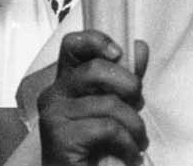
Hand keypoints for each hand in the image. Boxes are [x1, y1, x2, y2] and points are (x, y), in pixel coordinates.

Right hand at [38, 30, 148, 165]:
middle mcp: (54, 93)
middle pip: (95, 69)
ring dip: (134, 123)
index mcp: (67, 81)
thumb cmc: (99, 144)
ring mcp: (53, 114)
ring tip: (138, 139)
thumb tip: (139, 47)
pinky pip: (107, 128)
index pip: (72, 44)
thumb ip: (126, 76)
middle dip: (128, 84)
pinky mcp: (59, 137)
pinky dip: (127, 142)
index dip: (96, 40)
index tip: (118, 53)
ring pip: (108, 102)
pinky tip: (130, 153)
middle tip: (138, 103)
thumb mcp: (116, 104)